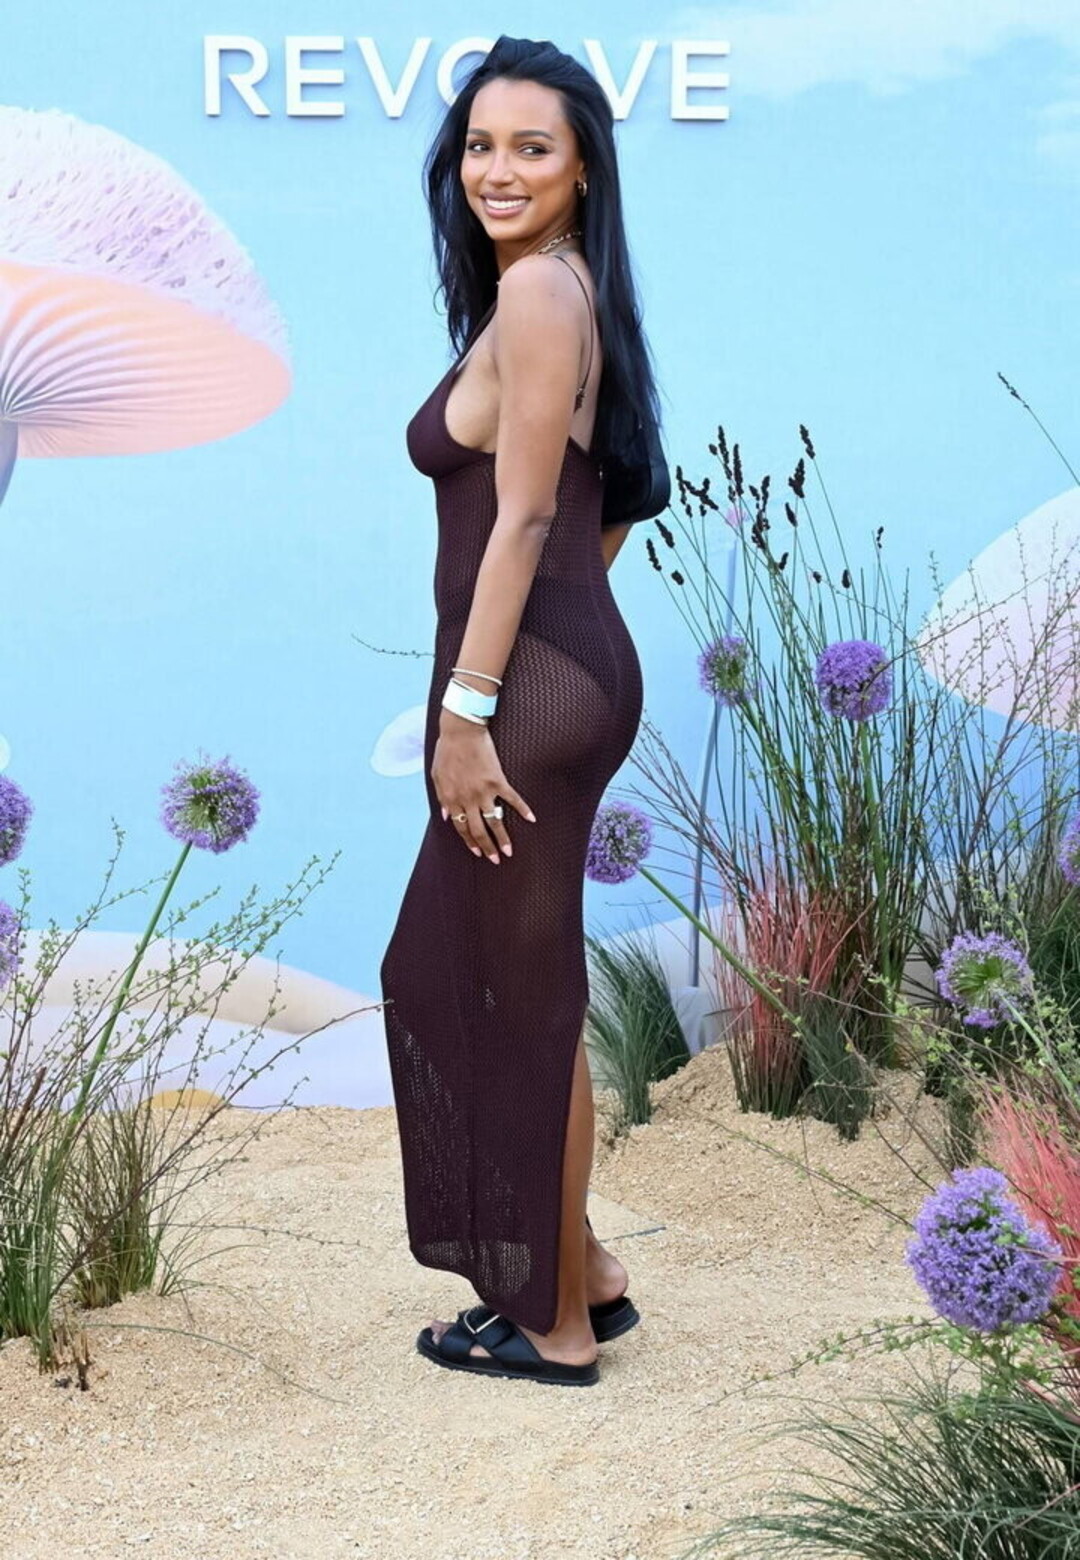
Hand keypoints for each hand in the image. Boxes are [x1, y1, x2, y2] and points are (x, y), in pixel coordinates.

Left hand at [433, 715, 535, 862]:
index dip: (469, 841)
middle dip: (487, 847)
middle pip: (478, 830)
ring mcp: (484, 791)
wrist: (461, 730)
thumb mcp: (437, 775)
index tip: (477, 852)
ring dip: (503, 838)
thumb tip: (446, 816)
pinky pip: (512, 799)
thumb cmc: (447, 750)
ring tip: (509, 851)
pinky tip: (531, 819)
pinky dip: (523, 809)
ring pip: (494, 821)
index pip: (461, 827)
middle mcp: (467, 799)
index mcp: (452, 798)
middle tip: (495, 860)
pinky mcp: (498, 780)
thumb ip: (442, 797)